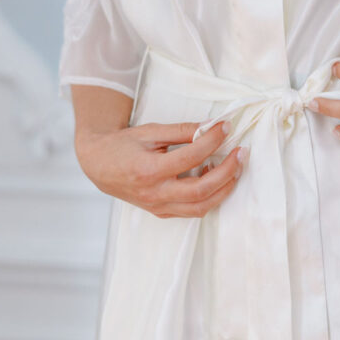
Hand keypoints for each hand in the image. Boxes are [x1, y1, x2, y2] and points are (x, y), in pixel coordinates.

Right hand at [75, 119, 247, 216]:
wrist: (98, 164)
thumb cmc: (123, 146)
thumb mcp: (150, 132)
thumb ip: (181, 131)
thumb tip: (211, 127)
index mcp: (149, 170)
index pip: (191, 157)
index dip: (213, 141)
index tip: (226, 127)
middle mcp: (155, 193)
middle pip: (202, 190)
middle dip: (228, 171)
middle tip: (242, 153)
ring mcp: (158, 206)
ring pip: (201, 207)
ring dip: (224, 188)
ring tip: (236, 168)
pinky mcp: (161, 212)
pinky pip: (192, 211)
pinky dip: (209, 197)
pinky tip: (216, 180)